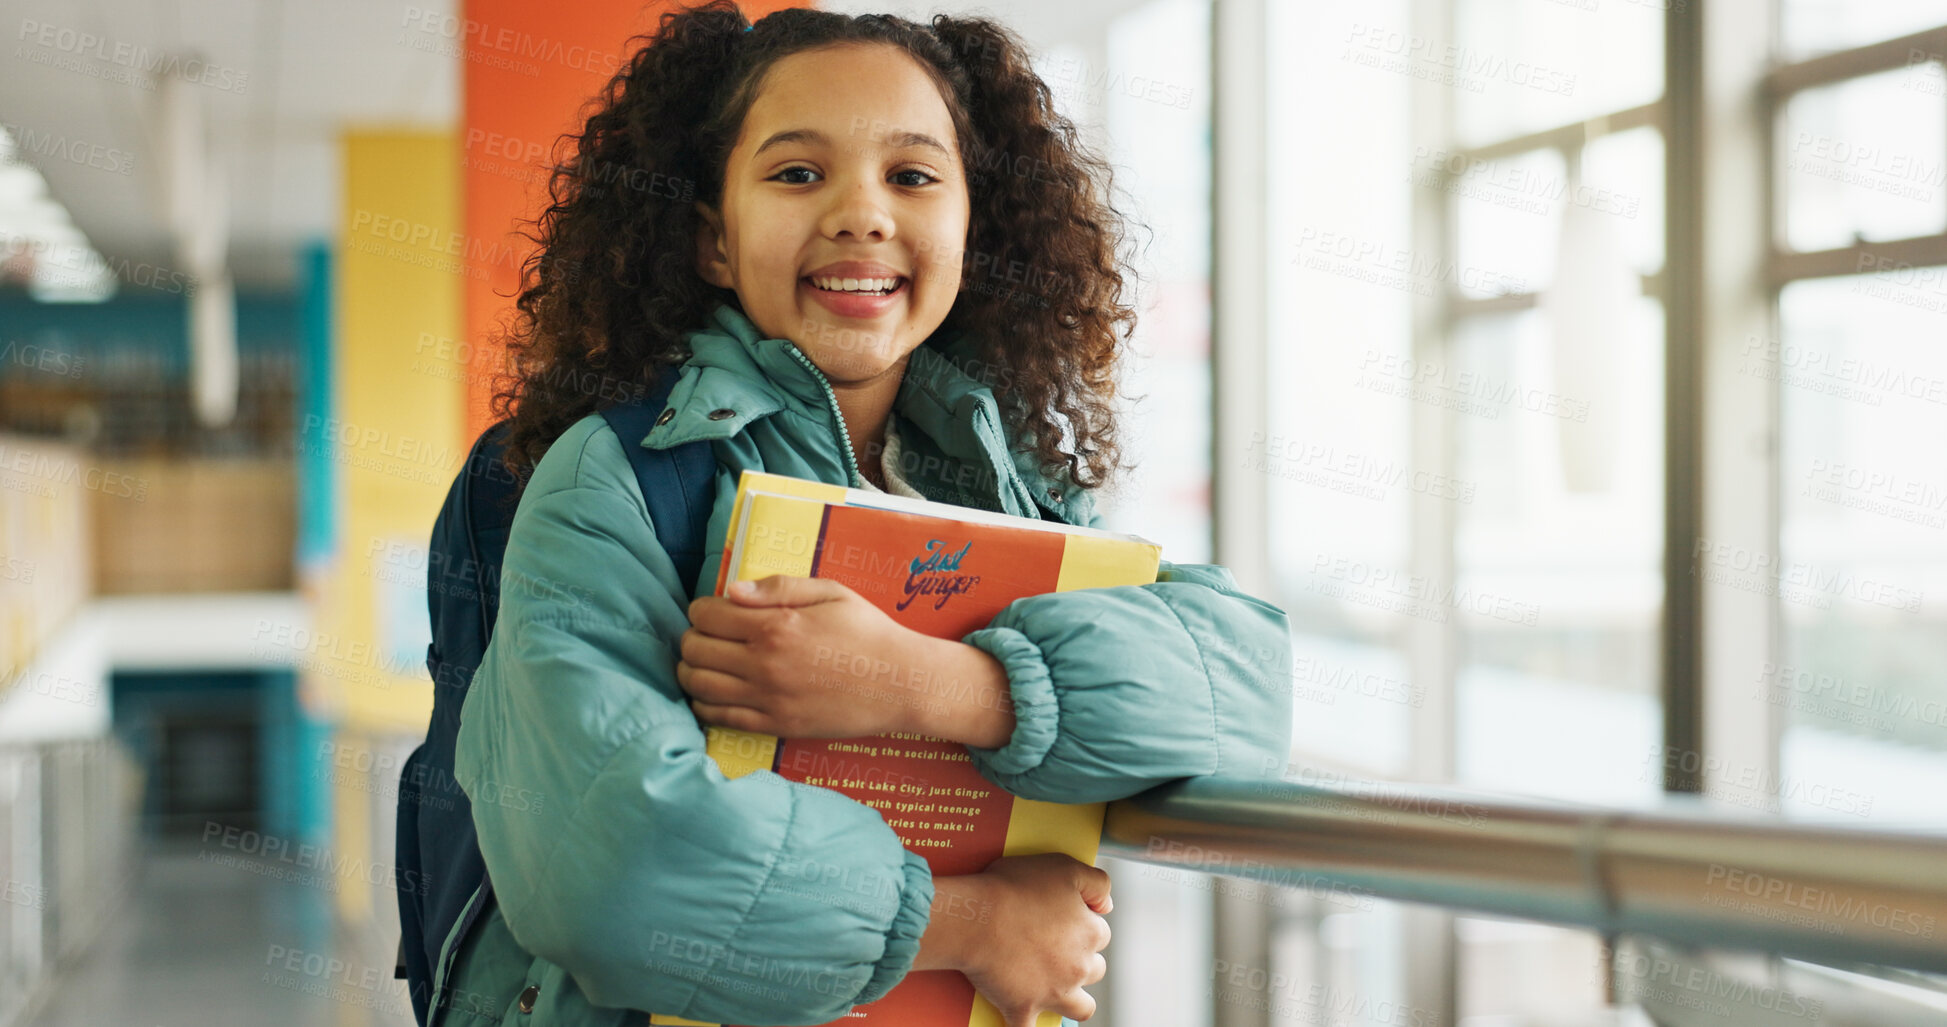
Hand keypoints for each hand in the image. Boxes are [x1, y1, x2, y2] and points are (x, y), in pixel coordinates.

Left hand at [678, 575, 936, 737]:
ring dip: (692, 671)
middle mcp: (763, 664)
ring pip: (698, 686)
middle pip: (694, 650)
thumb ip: (778, 587)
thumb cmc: (867, 631)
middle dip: (693, 638)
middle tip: (709, 636)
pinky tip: (714, 693)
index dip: (702, 609)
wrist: (899, 683)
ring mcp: (767, 699)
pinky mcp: (774, 725)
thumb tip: (732, 591)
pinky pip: (719, 717)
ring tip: (706, 663)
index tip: (714, 611)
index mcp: (775, 626)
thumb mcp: (830, 592)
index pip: (705, 615)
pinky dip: (704, 704)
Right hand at [914, 855, 1112, 1025]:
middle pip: (1094, 970)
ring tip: (1055, 989)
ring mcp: (1053, 992)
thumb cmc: (1014, 888)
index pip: (1100, 933)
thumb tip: (1107, 904)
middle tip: (1054, 948)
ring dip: (1072, 999)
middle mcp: (1079, 967)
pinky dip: (1027, 1026)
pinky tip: (1024, 1019)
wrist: (976, 917)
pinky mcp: (1024, 1008)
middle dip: (1079, 960)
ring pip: (1080, 1007)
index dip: (1082, 925)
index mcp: (1090, 933)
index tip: (1064, 920)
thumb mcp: (1064, 867)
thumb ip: (1096, 883)